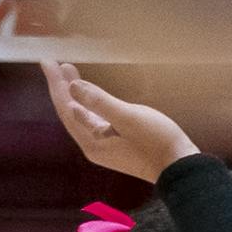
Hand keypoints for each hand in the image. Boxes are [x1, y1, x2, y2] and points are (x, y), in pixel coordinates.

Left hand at [40, 61, 200, 181]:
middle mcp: (95, 146)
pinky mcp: (120, 145)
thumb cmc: (158, 143)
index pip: (66, 107)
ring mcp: (108, 146)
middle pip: (72, 112)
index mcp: (92, 141)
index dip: (57, 83)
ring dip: (77, 94)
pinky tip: (90, 97)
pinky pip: (96, 121)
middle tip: (56, 63)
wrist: (183, 169)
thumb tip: (73, 86)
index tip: (49, 62)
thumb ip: (99, 101)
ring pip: (84, 115)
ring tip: (70, 72)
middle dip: (63, 87)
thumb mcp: (128, 118)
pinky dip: (90, 105)